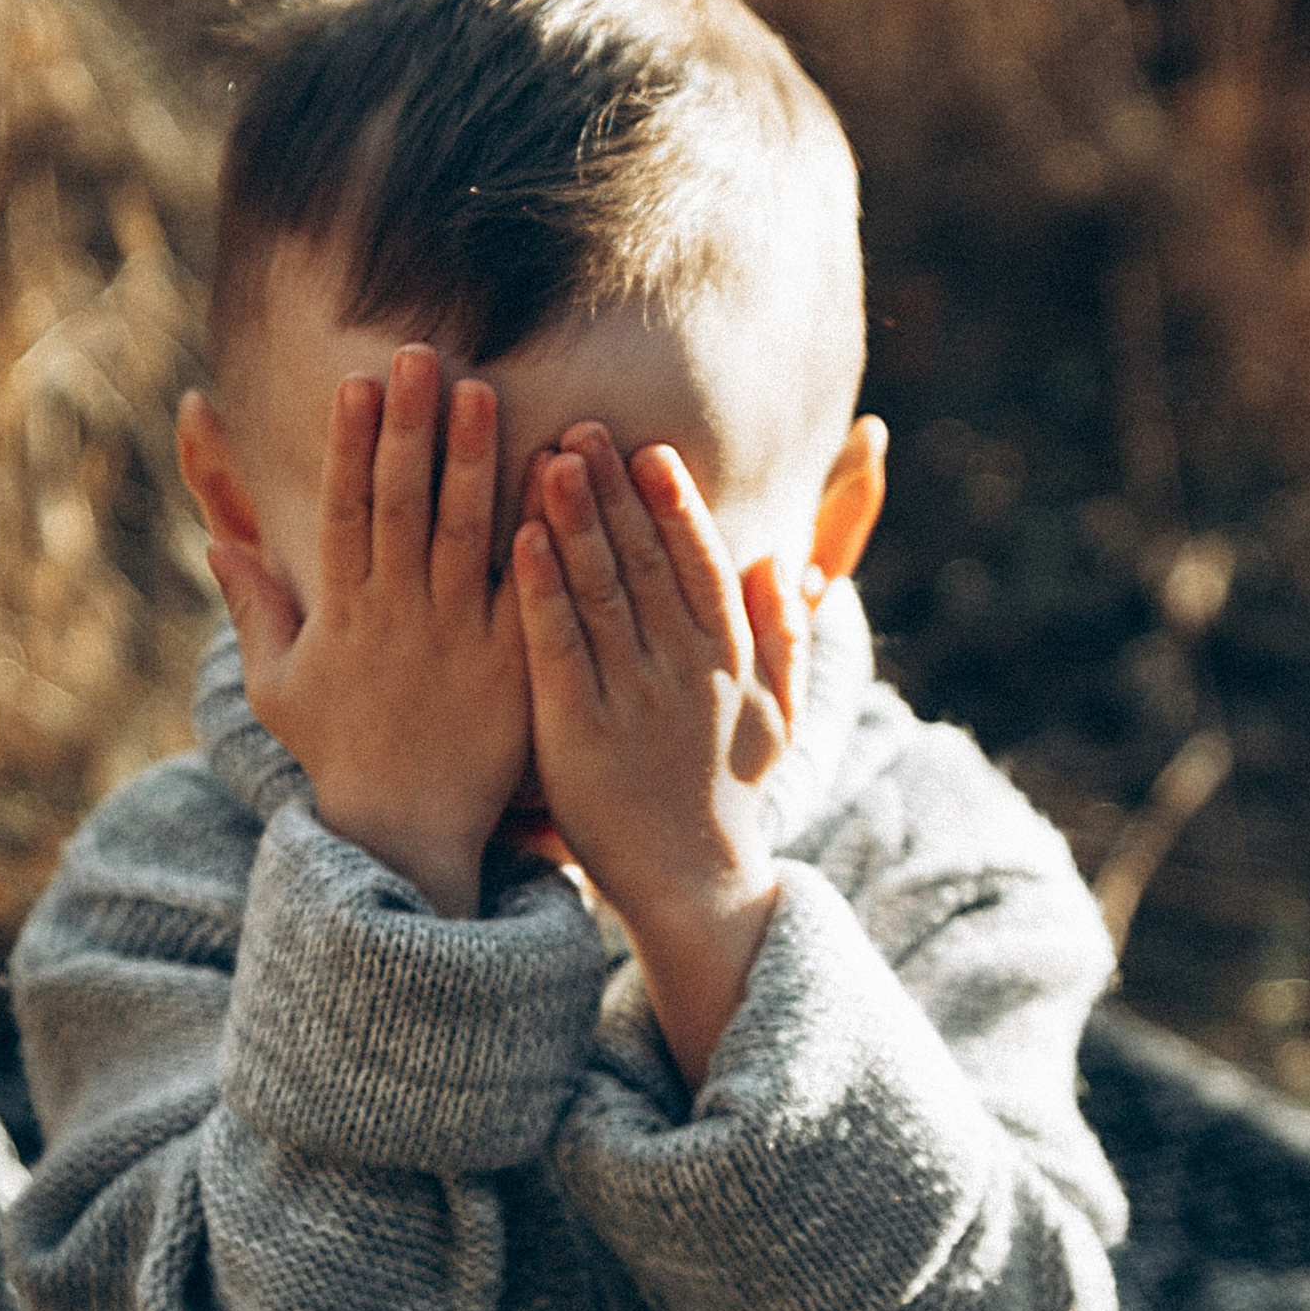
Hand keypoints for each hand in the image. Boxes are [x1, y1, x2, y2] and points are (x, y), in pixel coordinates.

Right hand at [211, 349, 527, 917]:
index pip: (344, 511)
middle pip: (403, 504)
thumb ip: (253, 610)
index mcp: (343, 613)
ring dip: (472, 458)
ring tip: (482, 391)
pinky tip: (553, 476)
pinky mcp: (511, 662)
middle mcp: (399, 615)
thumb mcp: (277, 687)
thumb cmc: (338, 756)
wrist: (408, 832)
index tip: (355, 382)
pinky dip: (538, 533)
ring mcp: (458, 637)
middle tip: (421, 357)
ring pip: (465, 532)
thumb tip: (217, 545)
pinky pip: (527, 588)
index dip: (347, 445)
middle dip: (410, 427)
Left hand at [512, 424, 805, 1086]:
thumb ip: (783, 640)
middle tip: (582, 426)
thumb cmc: (727, 796)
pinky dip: (541, 594)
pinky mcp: (577, 734)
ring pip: (601, 595)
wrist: (690, 884)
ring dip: (575, 522)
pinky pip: (558, 651)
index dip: (676, 508)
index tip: (651, 452)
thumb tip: (788, 565)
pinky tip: (521, 544)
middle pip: (644, 565)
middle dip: (613, 493)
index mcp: (726, 663)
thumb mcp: (777, 717)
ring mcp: (630, 702)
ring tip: (548, 459)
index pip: (702, 567)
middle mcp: (682, 673)